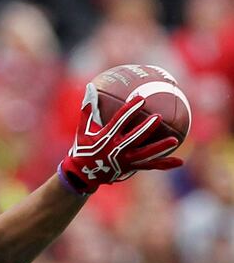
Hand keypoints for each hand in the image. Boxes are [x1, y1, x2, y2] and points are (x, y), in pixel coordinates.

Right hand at [59, 83, 182, 194]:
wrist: (82, 174)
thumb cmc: (83, 149)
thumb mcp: (82, 131)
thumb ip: (87, 111)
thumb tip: (89, 87)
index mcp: (105, 138)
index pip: (120, 121)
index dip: (130, 109)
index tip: (140, 98)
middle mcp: (116, 150)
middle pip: (134, 137)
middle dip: (146, 127)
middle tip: (158, 117)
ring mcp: (124, 160)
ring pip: (145, 154)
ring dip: (160, 147)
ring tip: (174, 140)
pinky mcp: (130, 168)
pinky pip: (149, 166)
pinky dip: (164, 164)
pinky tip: (180, 161)